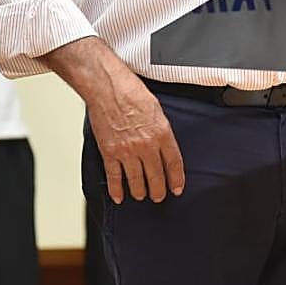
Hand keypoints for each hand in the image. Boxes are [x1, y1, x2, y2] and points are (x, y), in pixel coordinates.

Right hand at [86, 71, 185, 203]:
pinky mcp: (109, 152)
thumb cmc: (132, 92)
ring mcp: (127, 151)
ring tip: (142, 195)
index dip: (176, 179)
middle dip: (158, 190)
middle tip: (159, 196)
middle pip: (156, 176)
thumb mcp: (158, 110)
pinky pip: (114, 177)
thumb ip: (162, 130)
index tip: (177, 188)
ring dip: (140, 192)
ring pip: (136, 181)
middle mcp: (146, 145)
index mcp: (162, 133)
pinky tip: (119, 196)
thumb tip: (165, 145)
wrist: (108, 88)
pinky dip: (116, 189)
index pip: (174, 163)